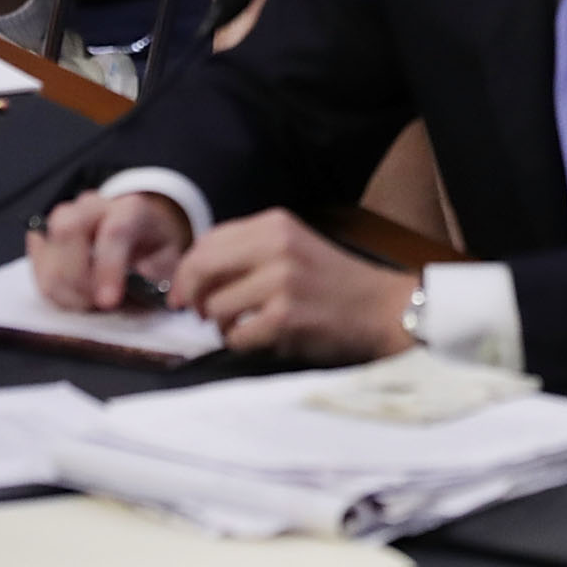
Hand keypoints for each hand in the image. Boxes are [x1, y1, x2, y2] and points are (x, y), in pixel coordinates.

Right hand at [28, 189, 192, 311]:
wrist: (141, 229)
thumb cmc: (155, 248)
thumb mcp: (171, 260)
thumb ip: (159, 278)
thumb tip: (152, 300)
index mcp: (131, 208)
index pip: (114, 232)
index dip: (108, 268)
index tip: (108, 302)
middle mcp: (93, 205)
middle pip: (68, 232)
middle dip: (78, 279)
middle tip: (95, 306)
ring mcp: (65, 216)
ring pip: (47, 248)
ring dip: (62, 288)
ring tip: (86, 305)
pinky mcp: (46, 233)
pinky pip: (36, 263)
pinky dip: (50, 287)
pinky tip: (71, 296)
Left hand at [172, 207, 415, 359]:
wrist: (382, 309)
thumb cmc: (333, 282)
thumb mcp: (293, 247)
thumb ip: (249, 251)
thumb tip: (193, 273)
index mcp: (276, 224)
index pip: (208, 241)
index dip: (187, 269)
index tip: (184, 290)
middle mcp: (277, 247)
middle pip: (201, 268)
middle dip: (190, 295)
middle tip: (197, 312)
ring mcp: (281, 282)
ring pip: (215, 306)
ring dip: (220, 323)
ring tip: (243, 324)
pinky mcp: (285, 318)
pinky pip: (235, 335)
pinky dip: (240, 342)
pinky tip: (260, 337)